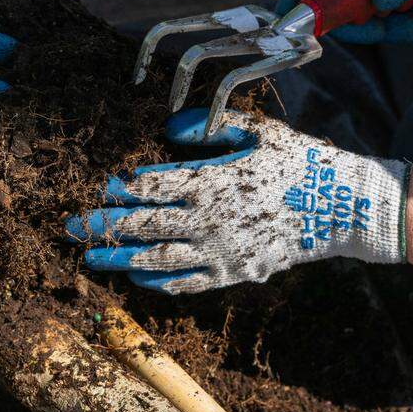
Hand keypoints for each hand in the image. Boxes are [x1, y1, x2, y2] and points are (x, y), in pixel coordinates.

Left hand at [66, 108, 408, 293]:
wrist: (343, 207)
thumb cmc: (299, 162)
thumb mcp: (258, 131)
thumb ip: (211, 128)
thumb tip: (169, 128)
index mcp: (212, 181)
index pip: (152, 186)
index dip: (121, 188)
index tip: (100, 187)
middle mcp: (209, 220)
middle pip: (143, 225)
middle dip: (103, 225)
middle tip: (69, 226)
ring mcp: (220, 252)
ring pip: (156, 258)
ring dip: (118, 258)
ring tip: (89, 258)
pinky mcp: (233, 273)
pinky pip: (187, 284)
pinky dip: (158, 283)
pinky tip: (135, 278)